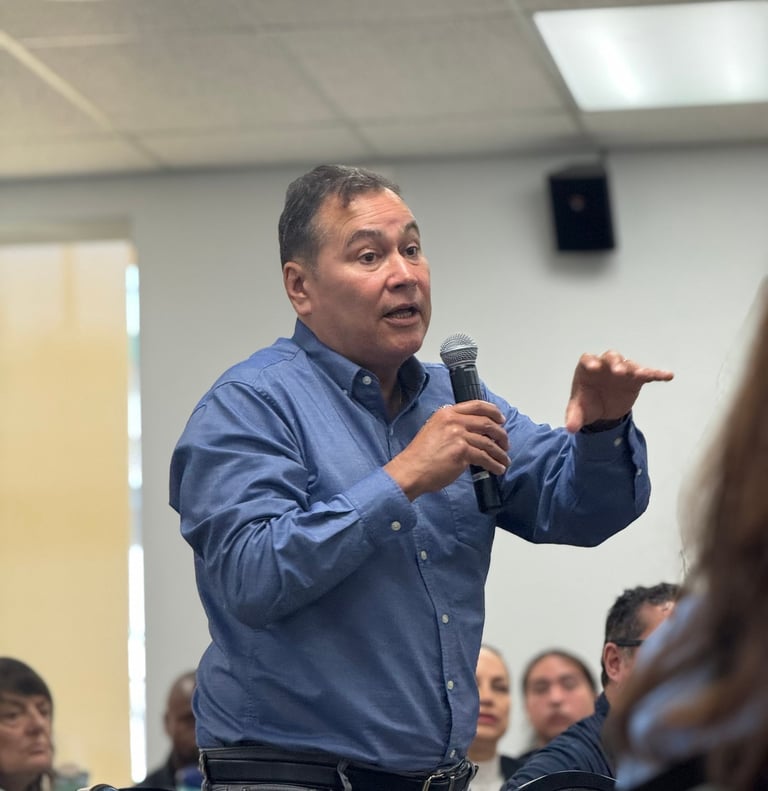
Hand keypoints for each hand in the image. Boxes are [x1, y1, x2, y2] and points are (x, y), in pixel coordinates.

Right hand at [385, 401, 509, 500]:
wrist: (411, 469)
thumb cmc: (420, 455)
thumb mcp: (434, 430)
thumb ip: (452, 426)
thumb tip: (475, 433)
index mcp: (447, 413)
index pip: (476, 405)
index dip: (493, 412)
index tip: (501, 420)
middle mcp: (453, 421)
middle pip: (487, 423)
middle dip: (501, 434)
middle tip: (505, 443)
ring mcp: (458, 435)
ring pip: (488, 442)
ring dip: (500, 453)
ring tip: (504, 460)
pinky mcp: (462, 452)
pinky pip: (485, 457)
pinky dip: (494, 464)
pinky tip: (497, 469)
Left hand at [565, 350, 673, 432]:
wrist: (602, 412)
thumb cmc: (587, 405)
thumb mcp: (578, 413)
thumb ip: (574, 418)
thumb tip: (570, 428)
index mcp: (588, 370)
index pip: (588, 360)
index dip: (591, 362)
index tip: (593, 367)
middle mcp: (605, 366)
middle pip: (611, 358)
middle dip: (615, 363)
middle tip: (618, 371)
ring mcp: (622, 371)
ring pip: (629, 364)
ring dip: (635, 368)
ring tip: (643, 374)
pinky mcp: (635, 379)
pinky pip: (647, 374)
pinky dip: (657, 374)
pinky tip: (668, 376)